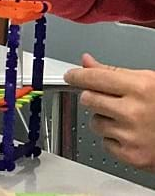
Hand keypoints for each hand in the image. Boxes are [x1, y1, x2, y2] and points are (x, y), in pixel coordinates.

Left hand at [64, 53, 154, 170]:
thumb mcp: (147, 81)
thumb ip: (113, 72)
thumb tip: (87, 62)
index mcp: (140, 87)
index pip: (94, 78)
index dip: (77, 75)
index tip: (71, 75)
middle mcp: (134, 111)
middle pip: (88, 99)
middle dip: (93, 97)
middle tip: (109, 99)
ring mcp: (131, 135)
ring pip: (94, 122)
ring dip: (104, 119)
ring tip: (127, 118)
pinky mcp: (130, 155)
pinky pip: (104, 143)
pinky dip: (113, 139)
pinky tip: (130, 134)